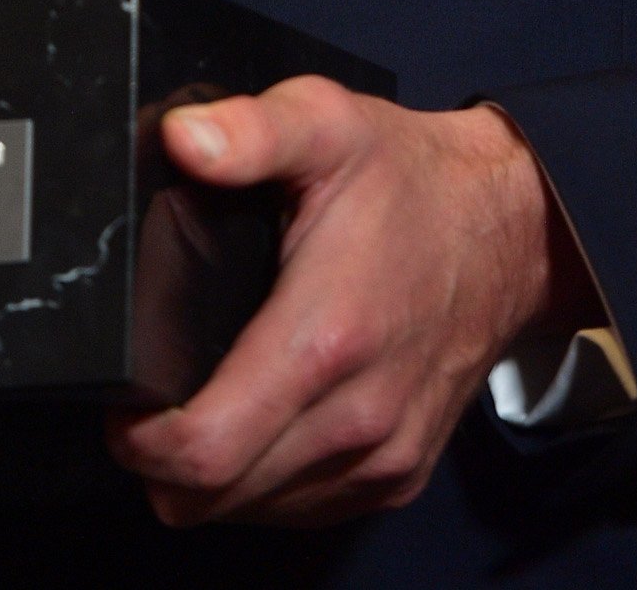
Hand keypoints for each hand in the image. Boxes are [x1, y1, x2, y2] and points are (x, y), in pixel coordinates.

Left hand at [105, 81, 590, 526]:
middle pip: (212, 500)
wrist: (513, 230)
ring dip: (213, 475)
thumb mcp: (328, 123)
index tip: (123, 400)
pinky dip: (265, 481)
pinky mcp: (397, 475)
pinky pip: (300, 510)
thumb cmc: (412, 179)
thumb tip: (183, 138)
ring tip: (205, 399)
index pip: (203, 453)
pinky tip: (260, 417)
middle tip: (152, 395)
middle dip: (161, 460)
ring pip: (251, 513)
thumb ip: (250, 130)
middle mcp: (356, 418)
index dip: (139, 439)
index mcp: (325, 339)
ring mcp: (380, 457)